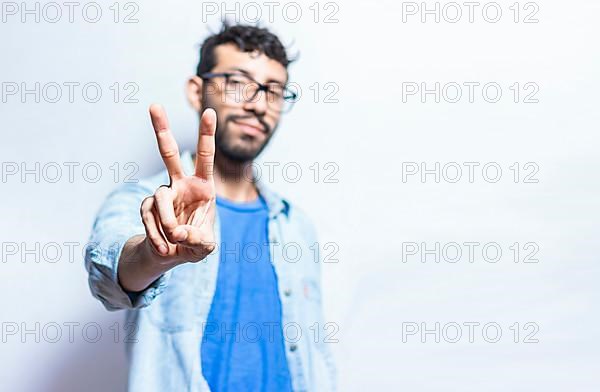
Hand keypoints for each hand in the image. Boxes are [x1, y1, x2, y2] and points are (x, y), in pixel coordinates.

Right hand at [141, 104, 216, 263]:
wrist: (173, 254)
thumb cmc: (195, 243)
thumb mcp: (205, 246)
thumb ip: (199, 241)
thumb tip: (179, 233)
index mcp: (203, 186)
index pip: (205, 157)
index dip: (207, 135)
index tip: (210, 111)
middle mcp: (181, 184)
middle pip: (169, 153)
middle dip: (161, 129)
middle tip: (154, 105)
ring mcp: (162, 194)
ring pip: (159, 197)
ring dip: (168, 222)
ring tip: (175, 241)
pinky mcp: (147, 207)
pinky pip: (148, 216)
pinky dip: (157, 235)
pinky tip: (164, 247)